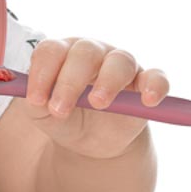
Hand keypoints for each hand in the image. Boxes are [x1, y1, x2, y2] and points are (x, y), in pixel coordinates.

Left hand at [22, 38, 169, 158]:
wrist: (90, 141)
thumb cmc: (62, 117)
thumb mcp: (41, 113)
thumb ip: (34, 102)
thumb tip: (34, 97)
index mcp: (62, 54)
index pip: (51, 50)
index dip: (42, 73)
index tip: (36, 100)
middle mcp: (92, 53)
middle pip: (84, 52)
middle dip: (70, 81)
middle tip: (61, 109)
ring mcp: (120, 65)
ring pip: (120, 60)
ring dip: (108, 82)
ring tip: (98, 104)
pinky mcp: (145, 83)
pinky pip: (156, 76)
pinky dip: (154, 85)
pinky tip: (147, 100)